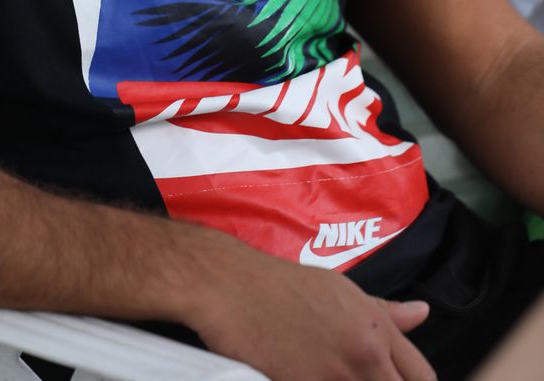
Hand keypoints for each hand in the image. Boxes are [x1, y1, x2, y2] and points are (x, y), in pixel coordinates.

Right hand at [182, 234, 434, 380]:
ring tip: (330, 375)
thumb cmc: (284, 285)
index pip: (422, 377)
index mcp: (376, 328)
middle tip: (356, 376)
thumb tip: (423, 313)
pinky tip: (308, 378)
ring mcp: (335, 377)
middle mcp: (364, 354)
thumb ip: (384, 311)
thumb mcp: (340, 289)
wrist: (233, 287)